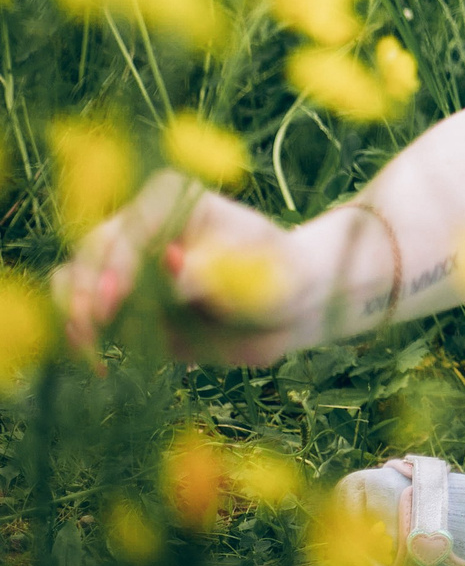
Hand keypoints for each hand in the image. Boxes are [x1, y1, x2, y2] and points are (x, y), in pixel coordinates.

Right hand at [53, 170, 312, 365]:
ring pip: (75, 280)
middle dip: (86, 292)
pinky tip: (101, 364)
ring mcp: (129, 266)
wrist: (289, 310)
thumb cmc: (280, 277)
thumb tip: (167, 260)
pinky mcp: (125, 304)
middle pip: (91, 252)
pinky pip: (85, 316)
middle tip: (93, 333)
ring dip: (74, 314)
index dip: (116, 265)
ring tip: (90, 348)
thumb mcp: (253, 273)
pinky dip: (83, 338)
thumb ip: (206, 270)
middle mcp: (143, 227)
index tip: (114, 304)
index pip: (131, 229)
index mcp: (175, 201)